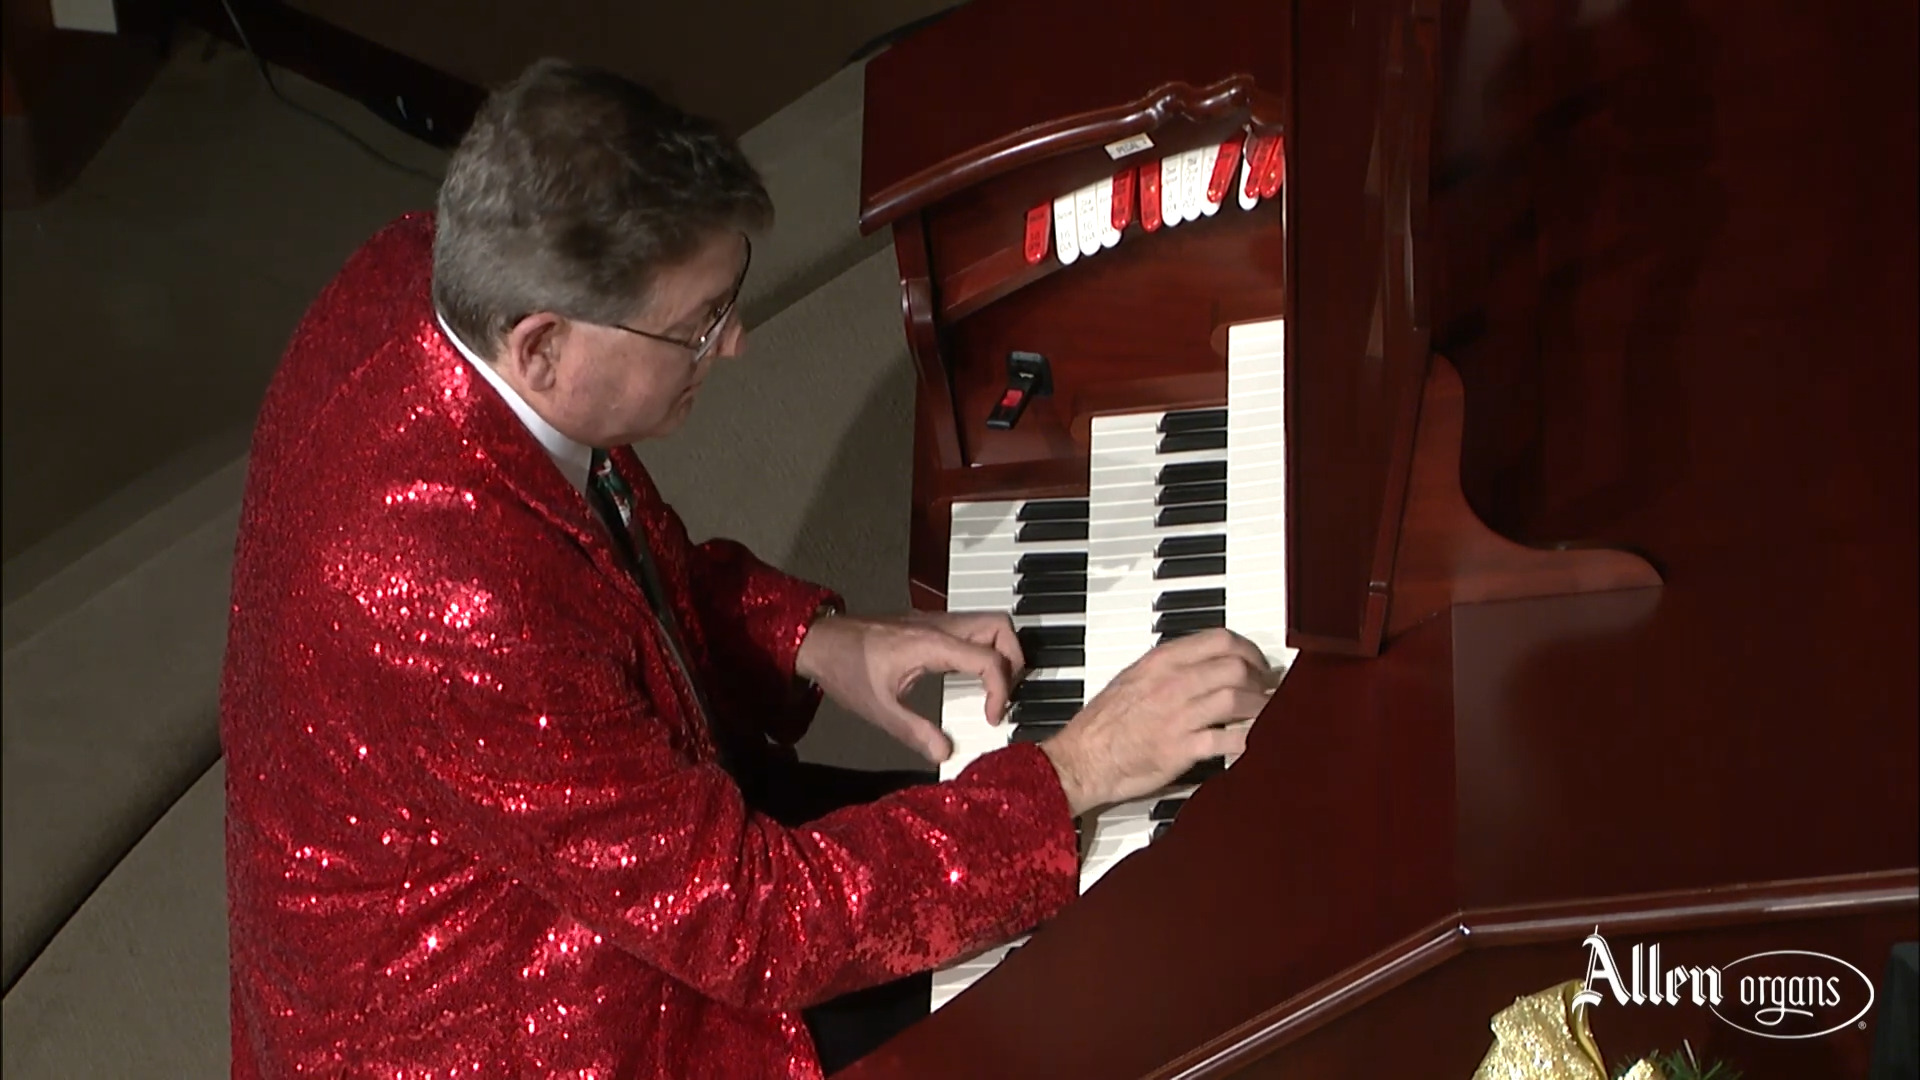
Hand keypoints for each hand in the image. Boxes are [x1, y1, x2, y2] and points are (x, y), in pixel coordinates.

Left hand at [794, 611, 1025, 762]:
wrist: (820, 640)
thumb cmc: (845, 668)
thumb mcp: (878, 708)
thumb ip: (914, 731)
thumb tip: (945, 753)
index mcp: (932, 643)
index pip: (990, 659)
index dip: (1001, 691)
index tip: (991, 718)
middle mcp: (940, 626)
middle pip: (1001, 627)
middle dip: (1014, 662)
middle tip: (1003, 696)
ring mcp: (936, 622)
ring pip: (989, 624)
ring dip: (1001, 653)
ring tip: (992, 689)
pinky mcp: (930, 625)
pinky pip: (971, 630)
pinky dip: (984, 650)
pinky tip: (971, 678)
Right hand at [1039, 628, 1277, 815]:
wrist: (1083, 758)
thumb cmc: (1103, 723)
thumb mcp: (1133, 677)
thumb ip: (1168, 667)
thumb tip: (1203, 663)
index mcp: (1161, 661)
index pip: (1220, 639)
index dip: (1249, 649)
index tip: (1257, 662)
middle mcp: (1172, 683)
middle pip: (1236, 667)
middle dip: (1261, 679)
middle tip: (1267, 689)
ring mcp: (1179, 715)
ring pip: (1237, 699)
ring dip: (1260, 707)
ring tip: (1264, 714)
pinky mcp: (1182, 749)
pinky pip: (1228, 739)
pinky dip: (1246, 739)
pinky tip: (1251, 740)